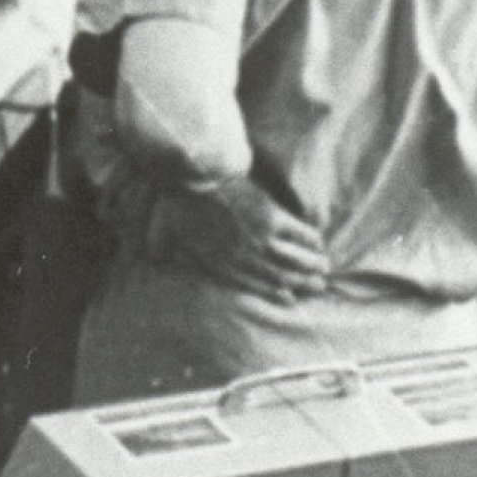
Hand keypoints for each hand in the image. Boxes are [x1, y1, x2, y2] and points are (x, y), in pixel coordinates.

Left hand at [146, 178, 329, 303]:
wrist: (194, 177)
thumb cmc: (175, 202)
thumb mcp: (162, 231)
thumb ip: (161, 249)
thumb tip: (153, 258)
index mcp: (220, 262)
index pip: (252, 284)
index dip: (274, 293)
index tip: (290, 298)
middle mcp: (244, 256)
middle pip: (280, 276)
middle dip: (301, 283)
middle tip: (317, 286)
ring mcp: (261, 238)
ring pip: (295, 259)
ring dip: (312, 265)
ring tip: (324, 268)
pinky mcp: (273, 218)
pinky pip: (300, 234)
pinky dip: (311, 240)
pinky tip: (320, 243)